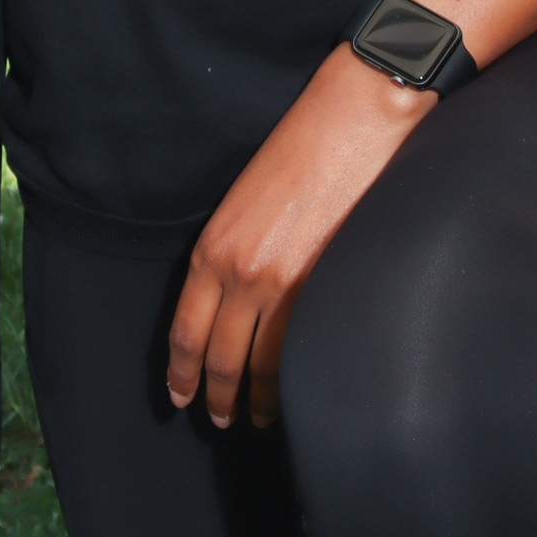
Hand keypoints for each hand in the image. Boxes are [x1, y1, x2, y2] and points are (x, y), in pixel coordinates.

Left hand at [168, 48, 433, 430]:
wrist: (356, 118)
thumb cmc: (302, 145)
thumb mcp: (245, 196)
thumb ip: (233, 250)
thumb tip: (232, 300)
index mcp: (215, 246)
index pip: (187, 329)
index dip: (181, 371)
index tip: (180, 393)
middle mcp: (244, 273)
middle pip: (220, 358)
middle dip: (216, 396)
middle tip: (218, 418)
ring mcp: (288, 286)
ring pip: (262, 367)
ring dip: (256, 400)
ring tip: (255, 416)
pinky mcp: (329, 288)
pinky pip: (301, 353)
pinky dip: (292, 382)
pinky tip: (293, 394)